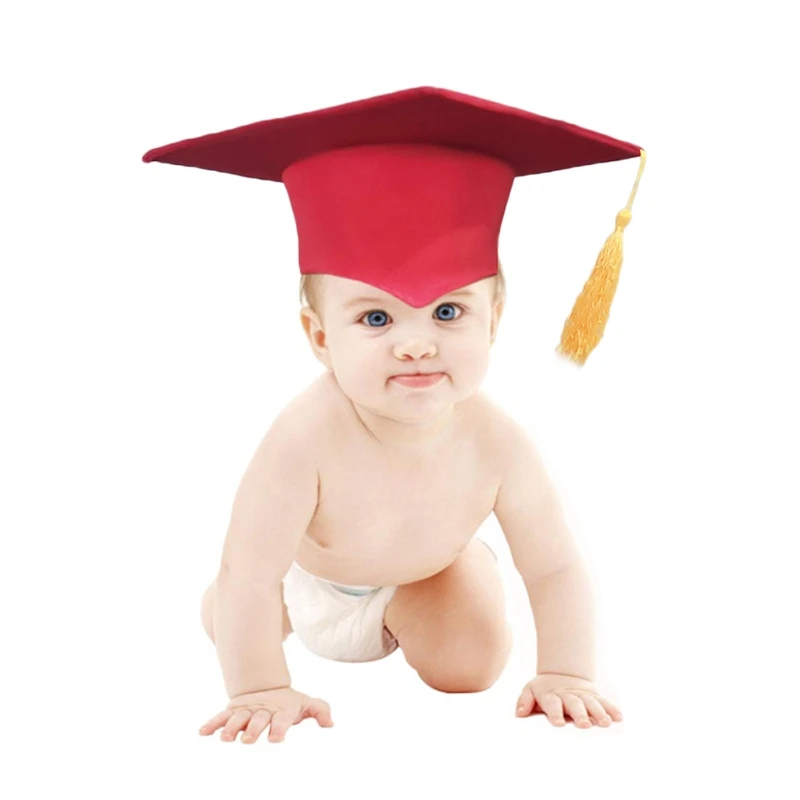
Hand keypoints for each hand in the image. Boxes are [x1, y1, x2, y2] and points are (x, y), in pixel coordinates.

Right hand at [198, 686, 333, 743]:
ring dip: (231, 727)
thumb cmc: (288, 703)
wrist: (268, 686)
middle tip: (248, 740)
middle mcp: (262, 710)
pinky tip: (203, 732)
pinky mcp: (233, 710)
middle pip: (257, 720)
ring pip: (237, 718)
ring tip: (225, 738)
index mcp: (280, 710)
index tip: (276, 739)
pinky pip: (221, 717)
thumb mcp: (306, 704)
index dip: (279, 728)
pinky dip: (212, 723)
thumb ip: (320, 710)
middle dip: (253, 729)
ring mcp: (247, 710)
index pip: (281, 720)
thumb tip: (330, 724)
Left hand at [515, 673, 622, 728]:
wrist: (562, 672)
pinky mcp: (594, 695)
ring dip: (599, 713)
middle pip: (574, 704)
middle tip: (584, 725)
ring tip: (605, 723)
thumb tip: (519, 714)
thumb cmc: (544, 689)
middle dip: (580, 714)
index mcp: (551, 695)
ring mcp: (582, 695)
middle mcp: (568, 695)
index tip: (558, 724)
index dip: (555, 713)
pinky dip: (611, 709)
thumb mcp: (530, 690)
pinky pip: (604, 702)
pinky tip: (619, 718)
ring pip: (591, 703)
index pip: (552, 704)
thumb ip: (524, 701)